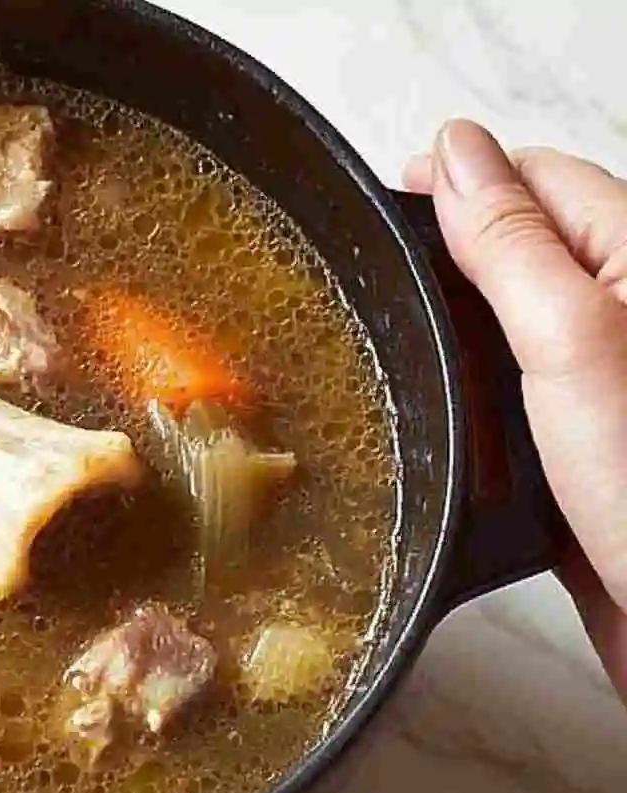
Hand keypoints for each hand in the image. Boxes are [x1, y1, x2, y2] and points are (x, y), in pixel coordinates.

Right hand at [403, 120, 626, 699]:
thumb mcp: (573, 340)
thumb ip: (512, 245)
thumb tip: (458, 154)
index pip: (536, 180)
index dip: (458, 180)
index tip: (385, 199)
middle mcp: (617, 319)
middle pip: (521, 248)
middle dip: (448, 248)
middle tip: (375, 267)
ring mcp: (597, 388)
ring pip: (507, 327)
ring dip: (451, 326)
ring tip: (388, 330)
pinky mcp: (575, 453)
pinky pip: (507, 400)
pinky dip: (464, 396)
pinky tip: (431, 410)